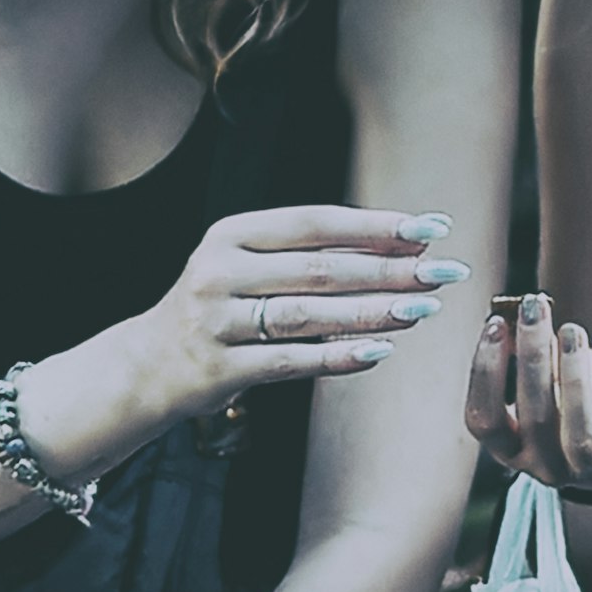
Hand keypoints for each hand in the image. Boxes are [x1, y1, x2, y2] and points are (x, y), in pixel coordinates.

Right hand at [125, 203, 465, 424]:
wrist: (145, 367)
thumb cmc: (218, 309)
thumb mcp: (249, 267)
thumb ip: (312, 254)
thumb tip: (405, 245)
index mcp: (231, 234)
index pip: (315, 223)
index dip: (376, 226)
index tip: (432, 228)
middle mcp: (219, 270)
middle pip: (319, 267)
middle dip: (390, 270)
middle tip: (445, 272)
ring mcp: (215, 321)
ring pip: (308, 314)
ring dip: (372, 311)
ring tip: (423, 310)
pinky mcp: (218, 369)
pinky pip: (289, 362)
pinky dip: (337, 357)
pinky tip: (379, 352)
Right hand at [465, 292, 591, 491]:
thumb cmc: (576, 405)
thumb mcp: (544, 386)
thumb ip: (525, 360)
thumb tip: (519, 315)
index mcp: (511, 449)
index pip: (484, 419)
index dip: (486, 371)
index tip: (495, 325)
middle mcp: (545, 465)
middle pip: (533, 417)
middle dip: (532, 356)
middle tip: (534, 309)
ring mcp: (590, 469)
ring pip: (579, 431)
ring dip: (573, 375)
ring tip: (571, 331)